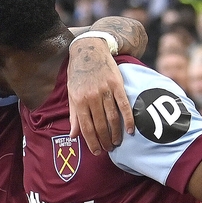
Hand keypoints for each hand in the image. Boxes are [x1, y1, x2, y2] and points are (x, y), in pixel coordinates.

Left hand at [67, 38, 134, 154]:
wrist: (89, 50)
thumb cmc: (78, 74)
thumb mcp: (71, 93)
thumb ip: (74, 115)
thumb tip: (73, 136)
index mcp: (79, 100)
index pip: (86, 127)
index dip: (92, 142)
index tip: (97, 152)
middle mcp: (92, 97)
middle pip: (100, 125)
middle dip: (104, 140)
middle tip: (108, 149)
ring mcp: (105, 91)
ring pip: (112, 118)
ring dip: (116, 133)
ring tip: (117, 143)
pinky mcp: (117, 85)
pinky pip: (124, 105)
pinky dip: (128, 119)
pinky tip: (130, 130)